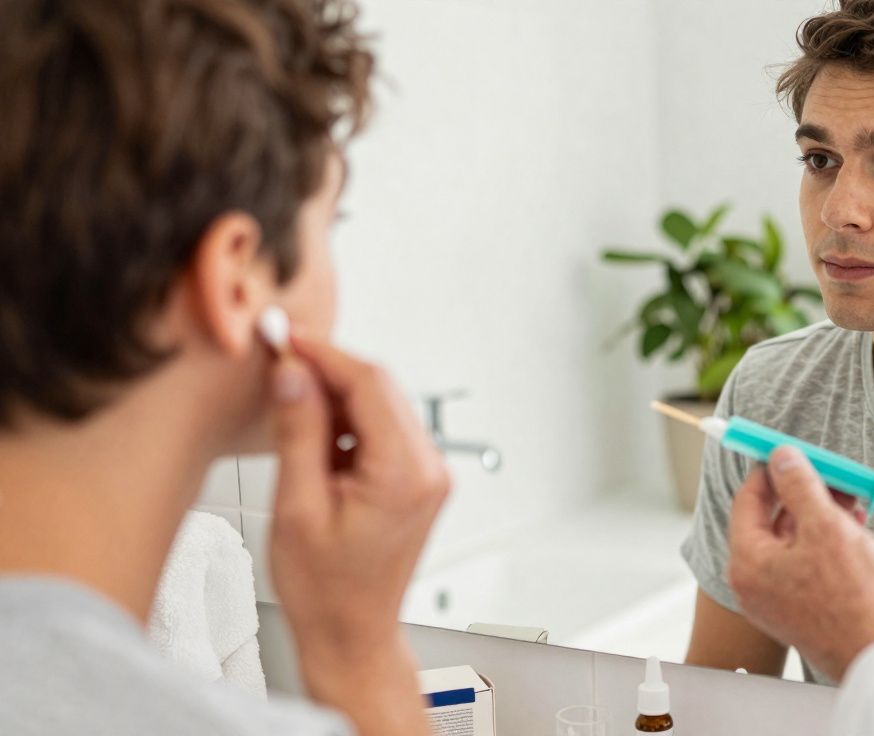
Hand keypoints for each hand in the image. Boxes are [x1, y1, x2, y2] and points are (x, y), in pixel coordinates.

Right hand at [269, 336, 448, 735]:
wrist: (351, 635)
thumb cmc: (325, 590)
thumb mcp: (297, 508)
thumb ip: (298, 432)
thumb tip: (292, 372)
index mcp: (404, 474)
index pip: (369, 384)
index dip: (324, 354)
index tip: (285, 337)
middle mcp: (428, 469)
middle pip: (380, 388)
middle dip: (329, 371)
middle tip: (280, 365)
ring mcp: (428, 474)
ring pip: (382, 405)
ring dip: (337, 397)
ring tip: (292, 415)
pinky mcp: (418, 480)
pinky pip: (384, 429)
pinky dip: (349, 422)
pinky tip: (316, 440)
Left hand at [727, 447, 873, 681]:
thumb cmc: (855, 598)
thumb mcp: (826, 526)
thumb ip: (799, 485)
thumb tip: (780, 457)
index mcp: (747, 563)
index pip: (747, 501)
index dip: (769, 471)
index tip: (788, 451)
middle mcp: (753, 585)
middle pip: (770, 521)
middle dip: (802, 493)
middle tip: (830, 473)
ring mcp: (775, 601)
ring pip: (791, 542)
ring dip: (818, 515)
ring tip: (851, 498)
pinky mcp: (798, 611)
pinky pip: (803, 564)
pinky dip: (824, 542)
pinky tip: (853, 527)